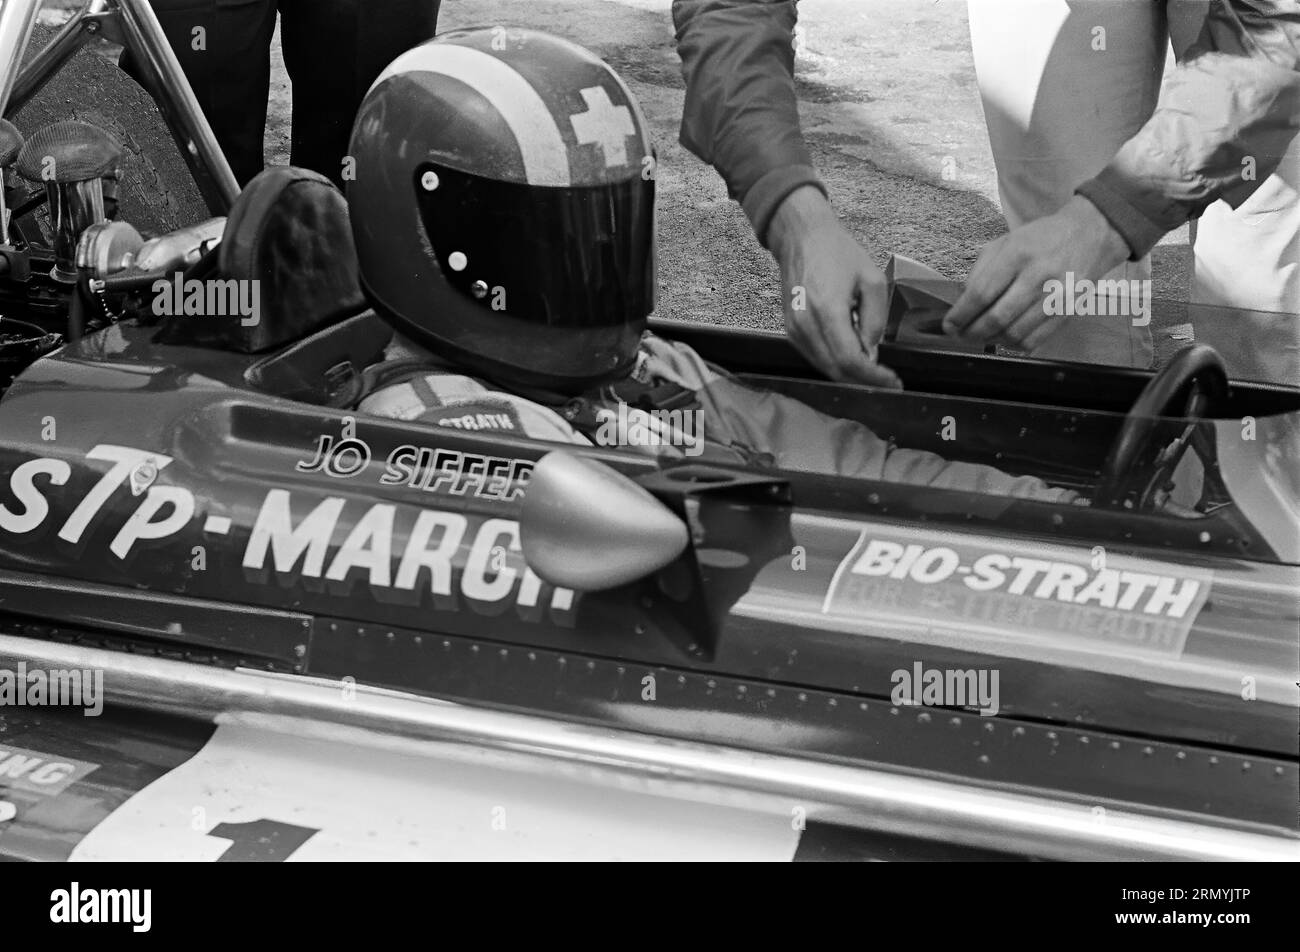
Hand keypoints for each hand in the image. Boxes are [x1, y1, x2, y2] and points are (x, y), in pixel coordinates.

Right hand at [767, 187, 901, 387]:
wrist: (802, 237)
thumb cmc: (837, 252)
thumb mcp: (872, 280)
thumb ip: (875, 320)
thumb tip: (872, 352)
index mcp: (828, 311)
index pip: (851, 360)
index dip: (873, 377)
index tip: (892, 381)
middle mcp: (805, 325)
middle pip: (836, 370)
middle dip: (863, 381)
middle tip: (885, 382)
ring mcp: (794, 329)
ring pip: (824, 367)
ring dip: (849, 375)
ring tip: (872, 371)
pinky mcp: (790, 329)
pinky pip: (814, 357)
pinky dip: (835, 363)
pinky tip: (852, 357)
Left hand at [943, 195, 1130, 350]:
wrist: (1091, 235)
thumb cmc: (1042, 238)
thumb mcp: (1006, 241)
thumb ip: (981, 270)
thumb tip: (962, 302)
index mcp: (1018, 254)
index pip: (982, 293)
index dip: (961, 314)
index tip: (949, 325)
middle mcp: (1039, 276)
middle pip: (997, 318)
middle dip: (972, 332)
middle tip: (961, 335)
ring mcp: (1056, 297)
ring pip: (1015, 333)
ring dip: (991, 339)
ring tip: (980, 335)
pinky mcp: (1068, 312)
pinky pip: (1035, 340)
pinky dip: (1014, 344)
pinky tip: (1004, 337)